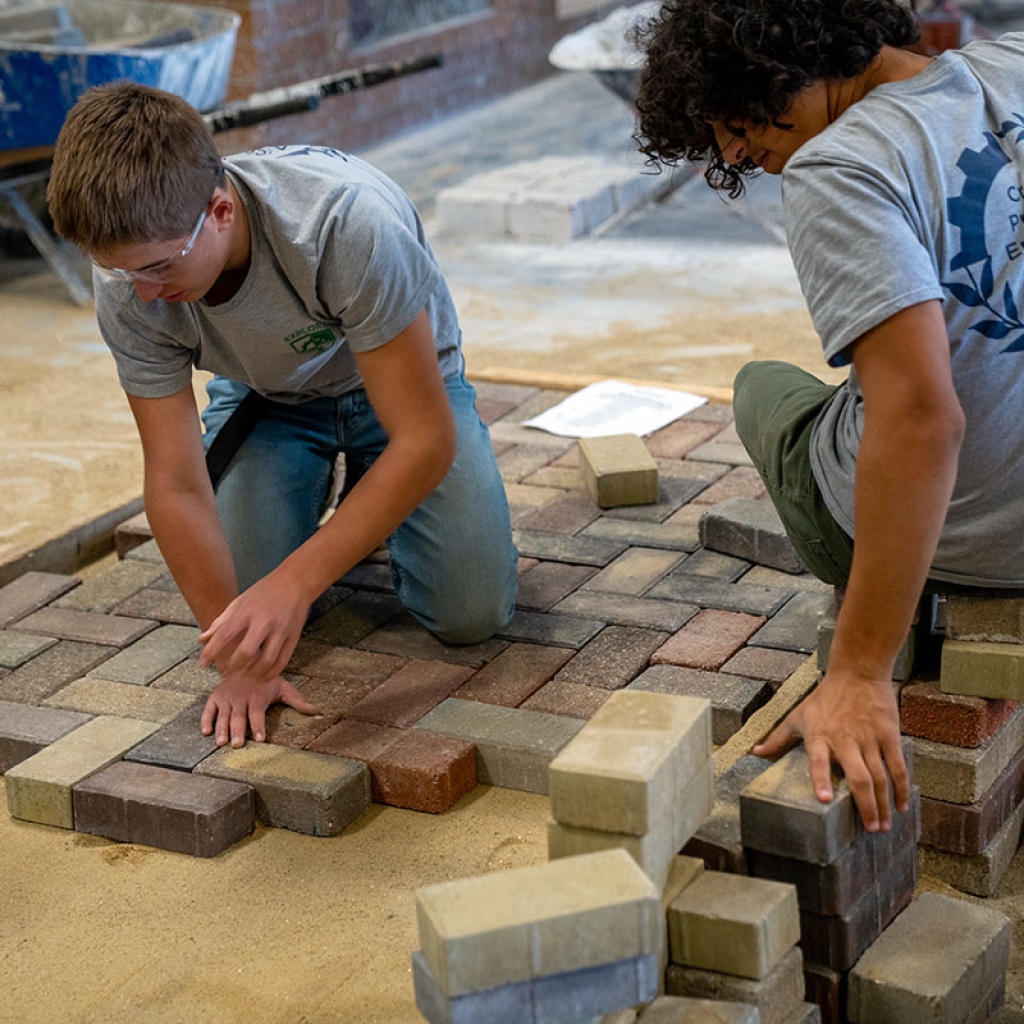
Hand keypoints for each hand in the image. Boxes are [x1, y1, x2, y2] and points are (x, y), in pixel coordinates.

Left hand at [198, 570, 309, 681]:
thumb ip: (221, 621)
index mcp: (246, 611)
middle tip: (229, 671)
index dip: (210, 653)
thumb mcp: (239, 601)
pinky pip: (282, 661)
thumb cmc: (264, 591)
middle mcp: (263, 621)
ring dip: (253, 673)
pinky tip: (263, 674)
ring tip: (246, 674)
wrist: (294, 582)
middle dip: (234, 666)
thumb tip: (203, 639)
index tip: (202, 664)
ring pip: (266, 661)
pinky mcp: (293, 636)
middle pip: (246, 653)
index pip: (224, 635)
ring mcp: (280, 630)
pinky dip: (271, 672)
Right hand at [201, 672, 318, 747]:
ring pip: (223, 715)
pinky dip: (206, 720)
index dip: (258, 726)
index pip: (257, 714)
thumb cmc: (267, 680)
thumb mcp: (283, 687)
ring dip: (222, 729)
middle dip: (237, 730)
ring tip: (221, 742)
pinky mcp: (215, 697)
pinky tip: (206, 732)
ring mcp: (227, 698)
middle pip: (239, 717)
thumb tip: (318, 711)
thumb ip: (298, 701)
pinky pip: (208, 709)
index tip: (259, 738)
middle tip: (236, 744)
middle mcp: (241, 698)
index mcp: (258, 697)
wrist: (244, 661)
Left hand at [752, 669, 909, 831]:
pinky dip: (902, 788)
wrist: (857, 673)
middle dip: (866, 806)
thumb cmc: (824, 698)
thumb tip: (756, 753)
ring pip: (880, 777)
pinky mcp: (889, 735)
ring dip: (883, 804)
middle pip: (858, 777)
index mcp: (820, 737)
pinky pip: (898, 766)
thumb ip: (779, 738)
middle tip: (870, 829)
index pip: (818, 760)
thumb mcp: (798, 716)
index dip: (820, 779)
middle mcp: (845, 740)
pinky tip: (902, 806)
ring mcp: (869, 738)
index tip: (822, 799)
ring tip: (883, 826)